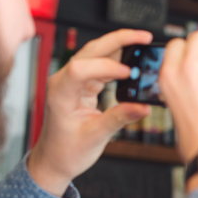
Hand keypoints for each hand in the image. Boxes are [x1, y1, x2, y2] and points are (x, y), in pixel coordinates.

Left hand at [28, 29, 152, 195]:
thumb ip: (120, 118)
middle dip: (118, 40)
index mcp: (61, 93)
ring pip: (97, 54)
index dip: (106, 67)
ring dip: (120, 46)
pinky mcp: (82, 84)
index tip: (129, 74)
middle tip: (143, 37)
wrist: (54, 160)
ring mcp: (73, 81)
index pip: (82, 68)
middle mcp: (64, 81)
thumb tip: (143, 107)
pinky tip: (133, 60)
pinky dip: (118, 61)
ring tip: (143, 43)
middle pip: (91, 50)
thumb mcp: (96, 137)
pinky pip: (101, 66)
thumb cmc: (66, 151)